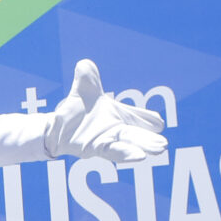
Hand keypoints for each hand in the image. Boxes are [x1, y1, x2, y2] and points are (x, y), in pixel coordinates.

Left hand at [43, 60, 167, 165]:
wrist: (56, 127)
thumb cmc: (77, 110)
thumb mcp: (83, 90)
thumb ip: (87, 78)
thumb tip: (84, 64)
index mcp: (119, 115)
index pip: (139, 117)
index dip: (147, 119)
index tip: (158, 124)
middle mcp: (116, 129)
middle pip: (136, 134)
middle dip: (149, 139)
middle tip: (164, 144)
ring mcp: (106, 139)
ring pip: (127, 142)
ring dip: (142, 145)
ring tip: (159, 149)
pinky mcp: (94, 147)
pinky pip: (111, 151)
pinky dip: (125, 153)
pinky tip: (139, 156)